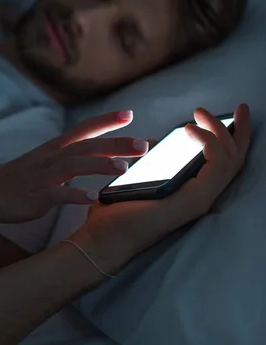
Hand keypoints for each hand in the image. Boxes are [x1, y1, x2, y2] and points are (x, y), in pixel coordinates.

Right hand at [0, 111, 148, 222]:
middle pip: (87, 145)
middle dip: (116, 143)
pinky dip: (75, 194)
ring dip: (100, 165)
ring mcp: (44, 176)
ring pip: (75, 165)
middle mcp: (52, 157)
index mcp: (55, 148)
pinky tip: (92, 198)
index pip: (84, 129)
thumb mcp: (45, 162)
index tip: (129, 114)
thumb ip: (70, 159)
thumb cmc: (18, 179)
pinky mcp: (36, 195)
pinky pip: (58, 194)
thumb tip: (96, 158)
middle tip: (144, 144)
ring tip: (124, 168)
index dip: (106, 121)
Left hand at [73, 105, 251, 276]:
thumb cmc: (116, 211)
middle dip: (240, 131)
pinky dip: (207, 141)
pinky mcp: (195, 200)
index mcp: (192, 192)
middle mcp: (203, 197)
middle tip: (240, 107)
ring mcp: (202, 200)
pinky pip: (214, 163)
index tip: (233, 115)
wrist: (103, 236)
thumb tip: (154, 143)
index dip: (233, 138)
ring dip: (219, 131)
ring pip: (230, 159)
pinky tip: (189, 129)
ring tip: (199, 113)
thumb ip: (152, 163)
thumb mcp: (139, 178)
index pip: (224, 164)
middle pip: (236, 160)